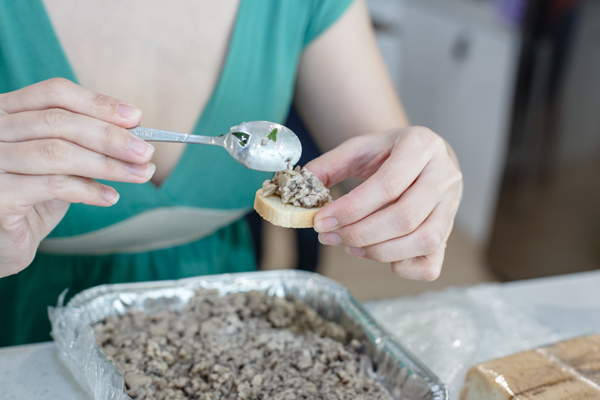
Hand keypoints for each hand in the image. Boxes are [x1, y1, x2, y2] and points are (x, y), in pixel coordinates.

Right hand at [0, 78, 154, 276]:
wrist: (0, 243)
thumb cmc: (29, 198)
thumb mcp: (57, 164)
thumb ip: (83, 145)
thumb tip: (132, 135)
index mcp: (6, 113)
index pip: (54, 93)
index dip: (98, 103)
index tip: (135, 117)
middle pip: (60, 122)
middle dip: (111, 137)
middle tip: (146, 152)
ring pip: (58, 153)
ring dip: (108, 164)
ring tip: (139, 174)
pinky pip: (52, 185)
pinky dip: (88, 190)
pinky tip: (109, 197)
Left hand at [305, 127, 462, 280]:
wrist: (421, 157)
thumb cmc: (387, 154)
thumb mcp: (358, 148)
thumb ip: (328, 165)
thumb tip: (301, 188)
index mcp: (422, 146)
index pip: (388, 184)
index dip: (351, 209)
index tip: (321, 221)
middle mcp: (445, 175)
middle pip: (405, 217)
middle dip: (360, 233)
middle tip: (330, 236)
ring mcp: (451, 206)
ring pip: (423, 241)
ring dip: (379, 252)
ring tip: (350, 245)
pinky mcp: (448, 234)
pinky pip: (431, 265)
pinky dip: (402, 266)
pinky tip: (379, 253)